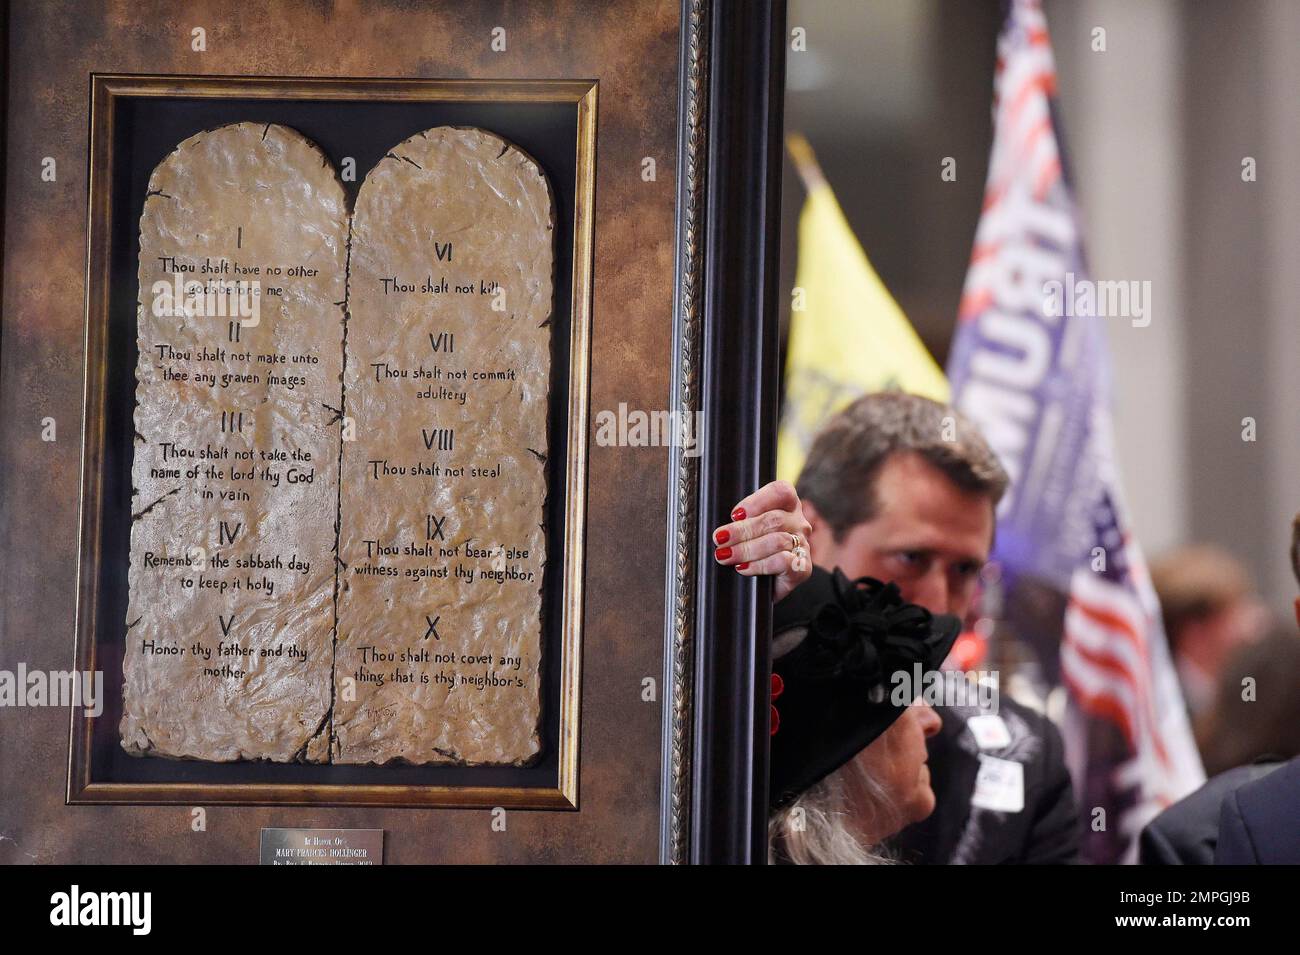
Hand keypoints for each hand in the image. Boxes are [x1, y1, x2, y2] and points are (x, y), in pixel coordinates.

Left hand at [712, 480, 812, 601]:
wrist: (767, 584)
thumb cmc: (754, 551)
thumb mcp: (746, 530)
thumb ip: (740, 521)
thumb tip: (720, 529)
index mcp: (787, 505)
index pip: (780, 492)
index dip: (757, 501)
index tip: (735, 514)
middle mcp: (798, 522)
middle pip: (773, 520)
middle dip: (742, 530)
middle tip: (720, 539)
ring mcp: (802, 545)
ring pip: (777, 541)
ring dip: (747, 549)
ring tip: (726, 555)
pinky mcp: (802, 568)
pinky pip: (783, 562)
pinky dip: (760, 565)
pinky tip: (744, 568)